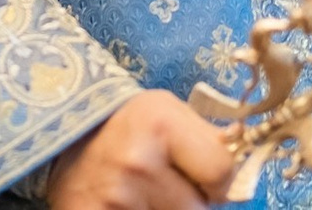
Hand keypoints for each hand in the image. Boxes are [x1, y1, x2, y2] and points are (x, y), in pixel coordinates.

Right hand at [48, 90, 235, 208]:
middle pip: (198, 209)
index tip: (206, 176)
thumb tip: (245, 150)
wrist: (66, 137)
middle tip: (171, 187)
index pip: (222, 172)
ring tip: (149, 196)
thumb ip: (209, 136)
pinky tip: (133, 206)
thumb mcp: (169, 112)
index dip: (219, 179)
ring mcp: (116, 199)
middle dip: (192, 202)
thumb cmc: (128, 124)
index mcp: (162, 126)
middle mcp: (138, 163)